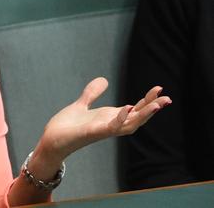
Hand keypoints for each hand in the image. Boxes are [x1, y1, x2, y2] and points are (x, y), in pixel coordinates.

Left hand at [38, 77, 171, 159]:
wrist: (51, 140)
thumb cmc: (66, 127)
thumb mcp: (81, 105)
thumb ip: (92, 93)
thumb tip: (104, 80)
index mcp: (109, 118)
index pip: (134, 109)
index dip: (147, 101)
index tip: (158, 89)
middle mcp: (110, 125)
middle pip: (138, 118)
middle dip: (152, 109)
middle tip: (167, 98)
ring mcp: (103, 130)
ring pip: (130, 124)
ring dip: (144, 115)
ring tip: (157, 104)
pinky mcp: (93, 133)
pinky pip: (111, 127)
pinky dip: (120, 119)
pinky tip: (127, 108)